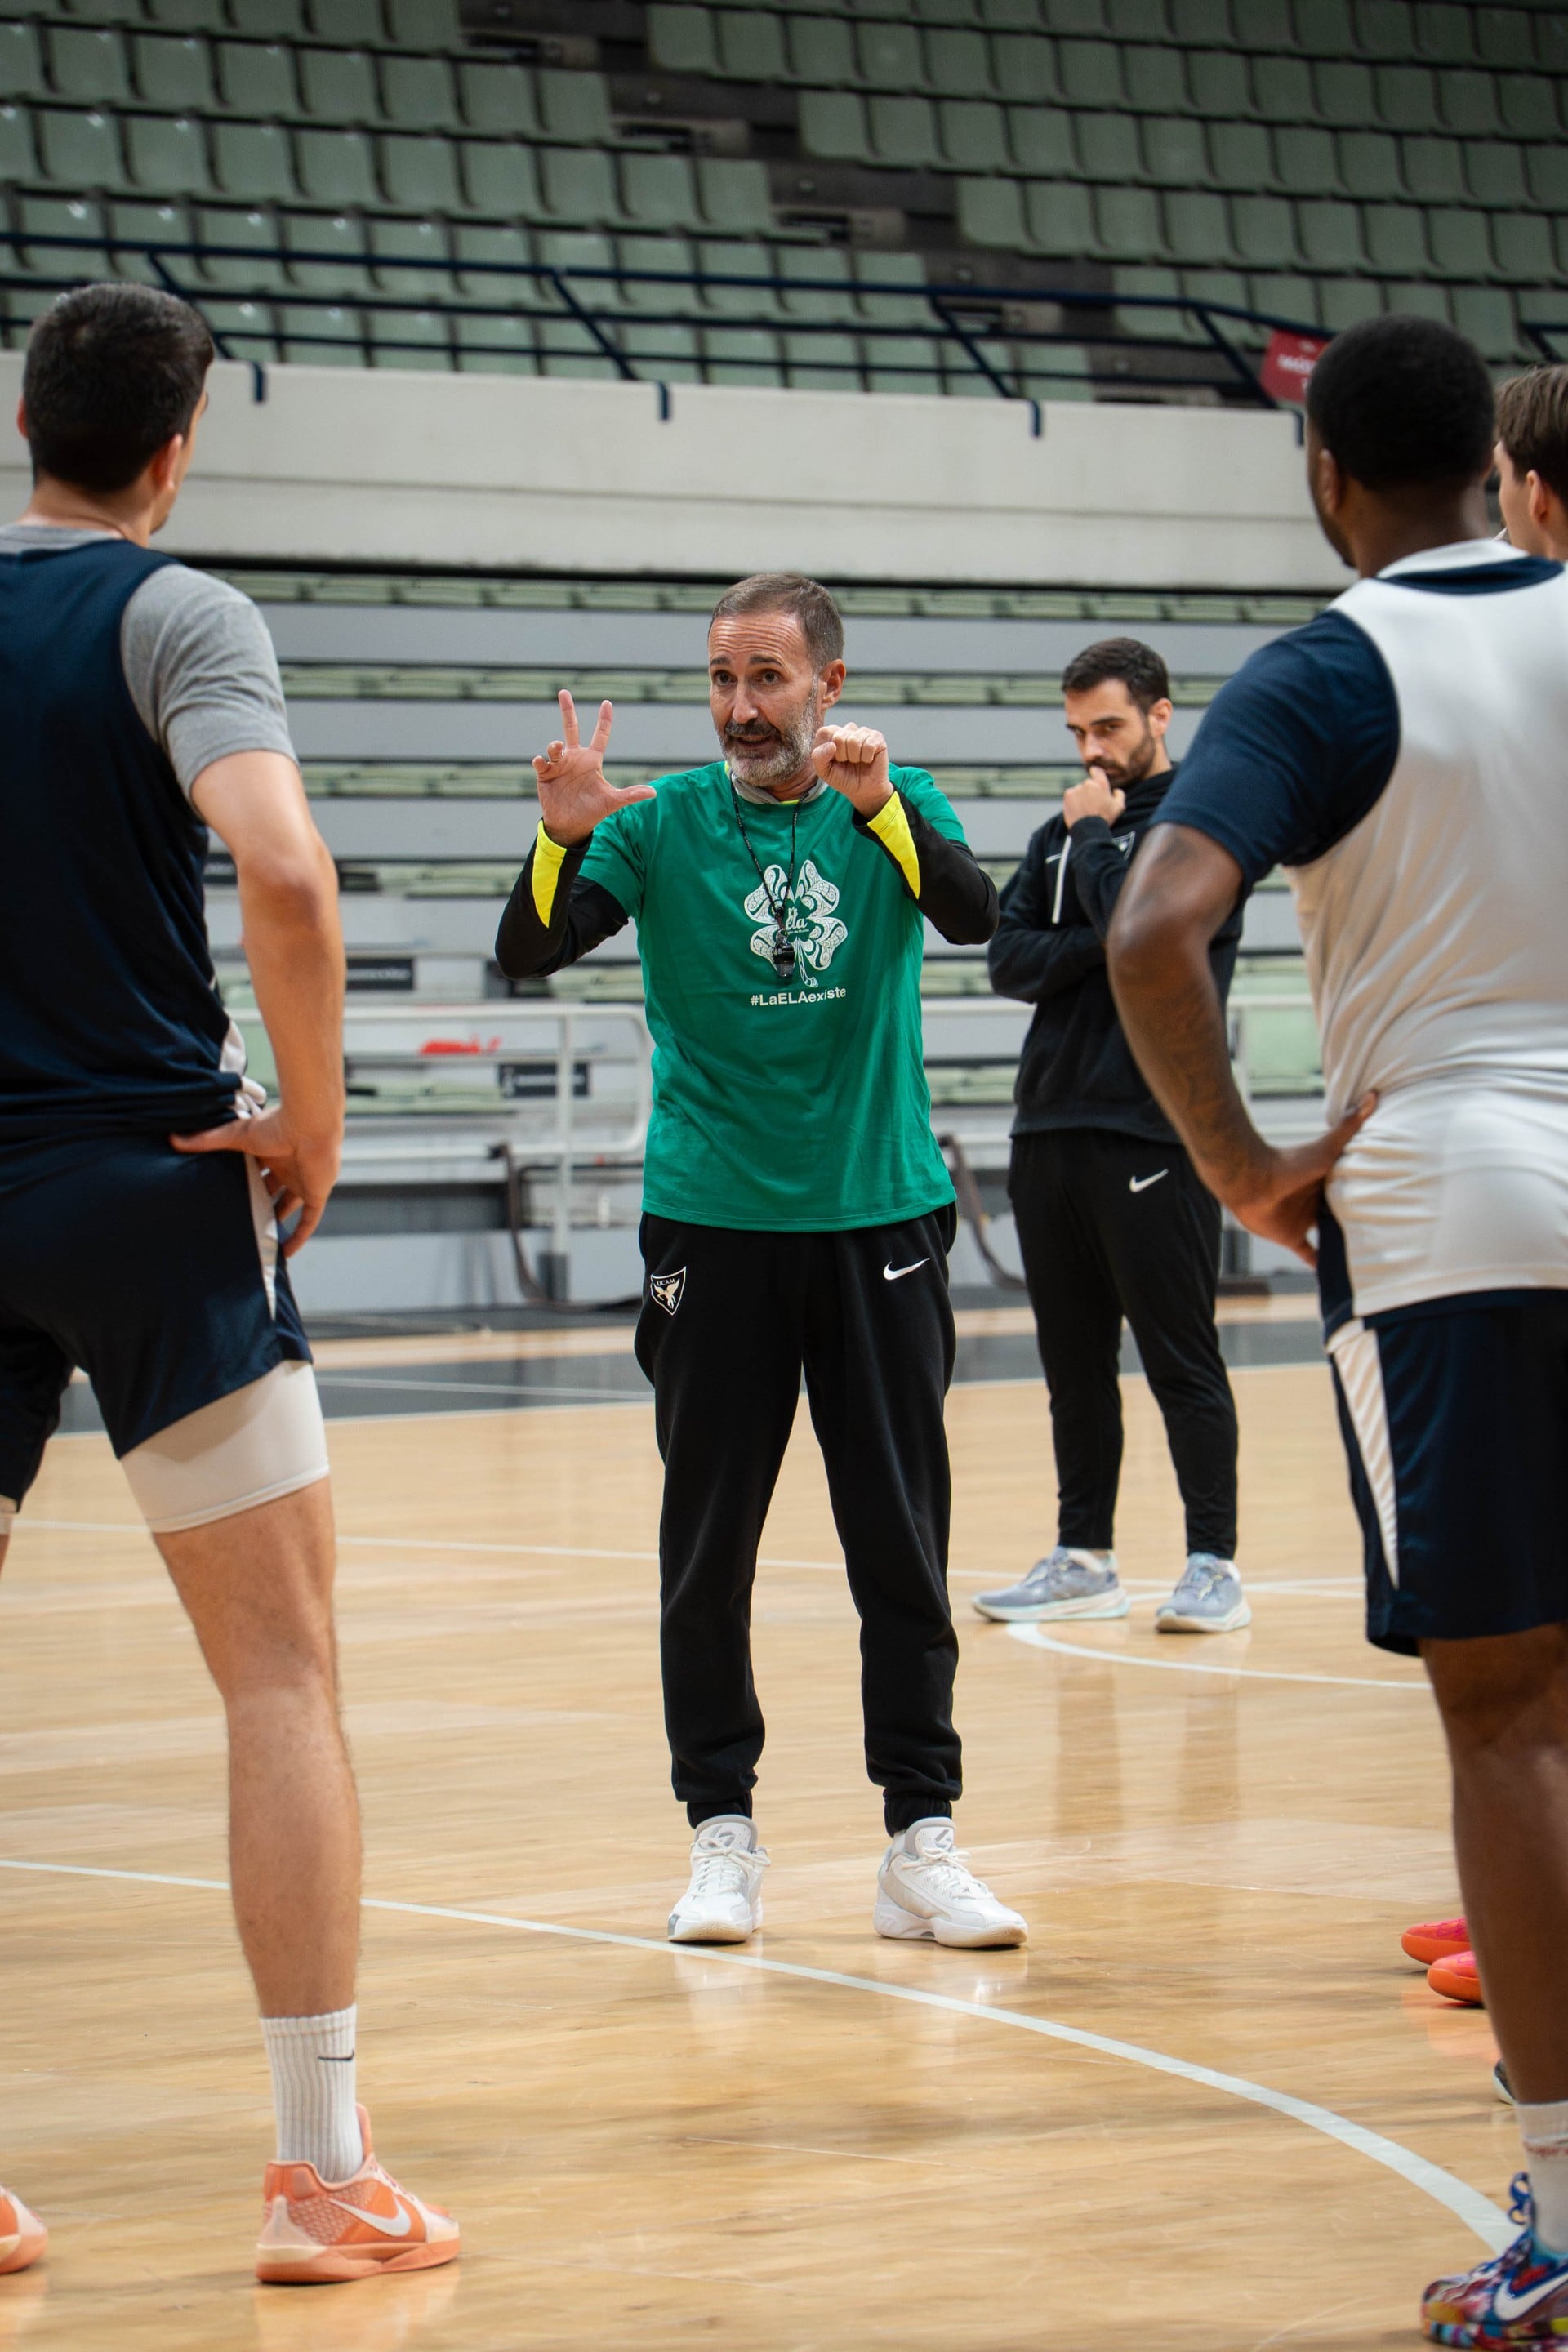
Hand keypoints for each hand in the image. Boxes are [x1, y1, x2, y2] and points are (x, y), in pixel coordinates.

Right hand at [171, 1105, 340, 1256]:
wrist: (310, 1126)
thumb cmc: (274, 1125)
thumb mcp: (235, 1135)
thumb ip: (205, 1140)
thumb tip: (173, 1139)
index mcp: (267, 1151)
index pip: (252, 1170)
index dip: (240, 1182)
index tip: (224, 1197)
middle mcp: (286, 1166)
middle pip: (269, 1190)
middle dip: (256, 1204)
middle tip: (237, 1222)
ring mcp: (302, 1180)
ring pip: (288, 1206)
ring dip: (275, 1221)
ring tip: (257, 1240)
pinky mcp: (316, 1193)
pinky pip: (308, 1220)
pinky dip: (299, 1235)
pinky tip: (287, 1252)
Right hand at [533, 691, 655, 844]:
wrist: (572, 825)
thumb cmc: (593, 811)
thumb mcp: (613, 801)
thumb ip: (631, 795)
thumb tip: (654, 793)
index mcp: (592, 760)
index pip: (600, 735)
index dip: (604, 720)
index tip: (607, 703)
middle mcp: (575, 758)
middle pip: (571, 728)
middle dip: (568, 710)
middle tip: (564, 692)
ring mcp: (559, 765)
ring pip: (556, 746)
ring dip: (555, 745)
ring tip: (557, 748)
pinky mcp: (545, 775)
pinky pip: (541, 763)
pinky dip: (541, 761)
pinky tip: (542, 762)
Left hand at [811, 722, 891, 816]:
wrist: (863, 790)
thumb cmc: (843, 778)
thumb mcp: (823, 771)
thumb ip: (818, 757)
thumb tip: (832, 745)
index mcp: (832, 733)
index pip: (825, 732)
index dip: (827, 750)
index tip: (833, 760)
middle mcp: (847, 729)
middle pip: (838, 737)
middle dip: (842, 756)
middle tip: (847, 762)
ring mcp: (863, 732)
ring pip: (853, 741)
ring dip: (855, 758)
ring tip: (857, 761)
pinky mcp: (877, 737)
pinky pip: (868, 745)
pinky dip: (867, 758)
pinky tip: (868, 760)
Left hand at [1063, 767, 1125, 829]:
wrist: (1089, 829)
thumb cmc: (1105, 818)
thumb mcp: (1119, 807)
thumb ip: (1119, 794)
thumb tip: (1115, 790)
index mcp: (1101, 784)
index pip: (1096, 770)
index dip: (1095, 774)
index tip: (1095, 779)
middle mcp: (1088, 783)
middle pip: (1087, 783)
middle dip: (1089, 791)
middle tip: (1091, 804)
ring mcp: (1077, 788)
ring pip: (1078, 790)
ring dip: (1080, 796)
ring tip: (1084, 809)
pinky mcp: (1068, 795)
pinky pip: (1070, 794)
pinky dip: (1072, 800)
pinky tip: (1077, 809)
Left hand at [1220, 1095, 1376, 1267]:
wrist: (1250, 1180)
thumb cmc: (1291, 1161)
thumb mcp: (1329, 1146)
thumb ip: (1351, 1124)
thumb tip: (1375, 1094)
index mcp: (1329, 1182)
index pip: (1356, 1191)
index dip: (1374, 1197)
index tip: (1399, 1203)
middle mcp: (1319, 1201)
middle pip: (1345, 1214)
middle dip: (1362, 1222)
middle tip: (1392, 1236)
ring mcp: (1305, 1219)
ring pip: (1330, 1235)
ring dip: (1345, 1244)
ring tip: (1372, 1259)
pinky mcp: (1291, 1236)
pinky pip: (1309, 1254)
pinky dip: (1320, 1264)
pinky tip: (1335, 1276)